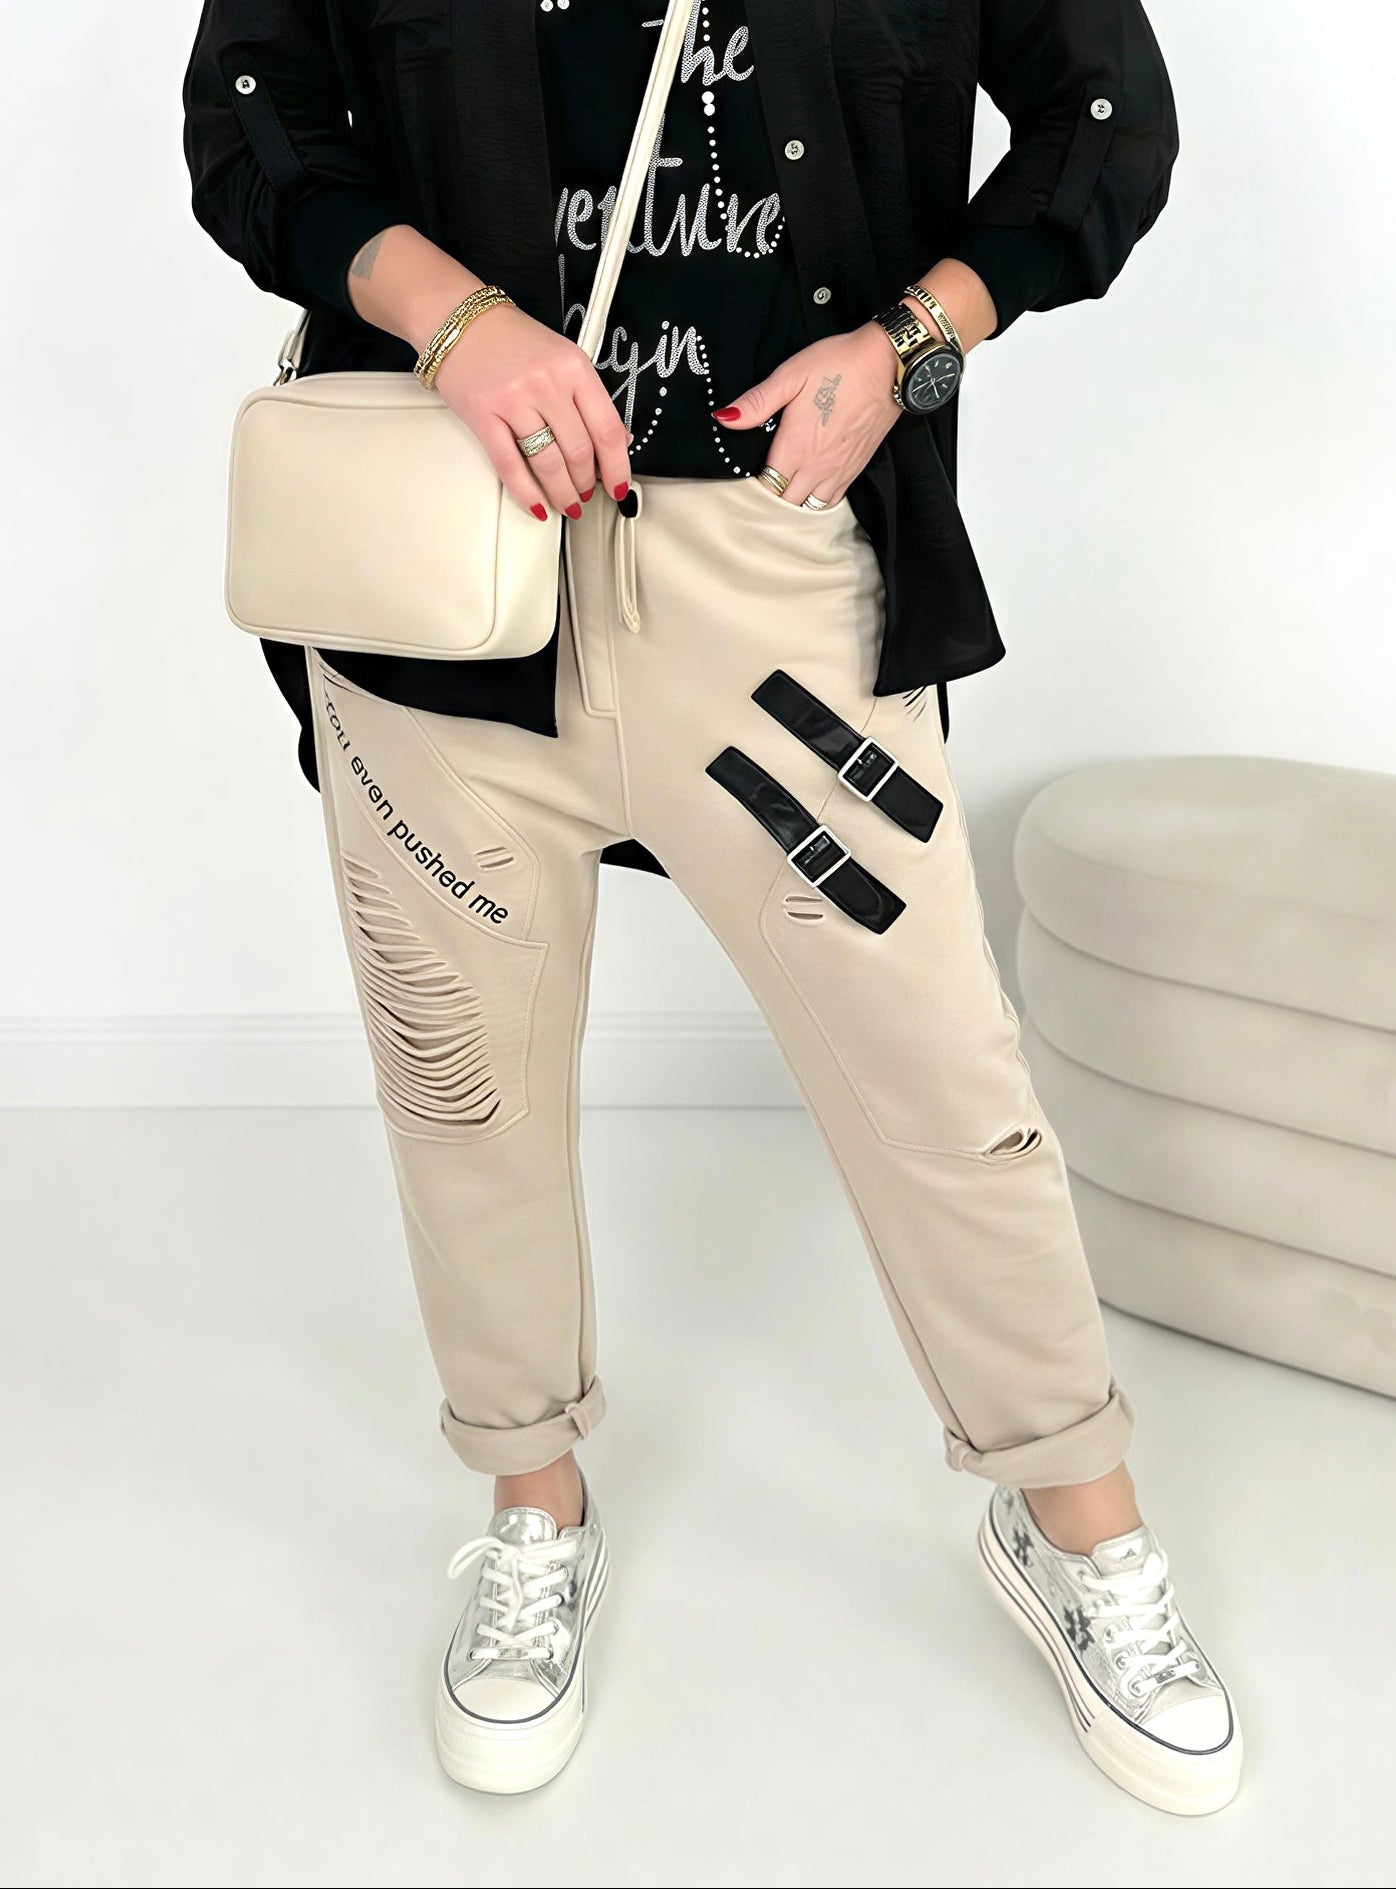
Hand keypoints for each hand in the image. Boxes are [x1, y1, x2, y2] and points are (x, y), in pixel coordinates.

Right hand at [434, 303, 632, 519]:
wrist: (460, 320)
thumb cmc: (511, 339)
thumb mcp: (563, 357)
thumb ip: (589, 398)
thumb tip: (617, 439)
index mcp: (574, 367)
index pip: (607, 428)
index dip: (617, 467)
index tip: (619, 486)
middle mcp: (546, 382)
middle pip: (579, 451)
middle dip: (586, 483)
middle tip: (586, 494)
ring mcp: (514, 399)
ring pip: (549, 463)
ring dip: (562, 492)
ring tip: (567, 503)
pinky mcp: (484, 415)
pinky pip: (511, 465)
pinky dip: (527, 492)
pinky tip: (537, 505)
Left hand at [714, 324, 901, 506]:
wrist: (888, 364)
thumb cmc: (838, 364)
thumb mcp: (791, 375)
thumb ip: (757, 402)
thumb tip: (724, 418)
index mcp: (795, 446)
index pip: (767, 487)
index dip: (753, 490)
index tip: (743, 484)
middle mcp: (816, 466)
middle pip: (786, 505)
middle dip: (771, 503)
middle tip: (759, 494)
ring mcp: (838, 471)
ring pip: (809, 509)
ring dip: (794, 507)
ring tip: (782, 497)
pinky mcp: (855, 469)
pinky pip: (832, 502)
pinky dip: (816, 504)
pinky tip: (809, 494)